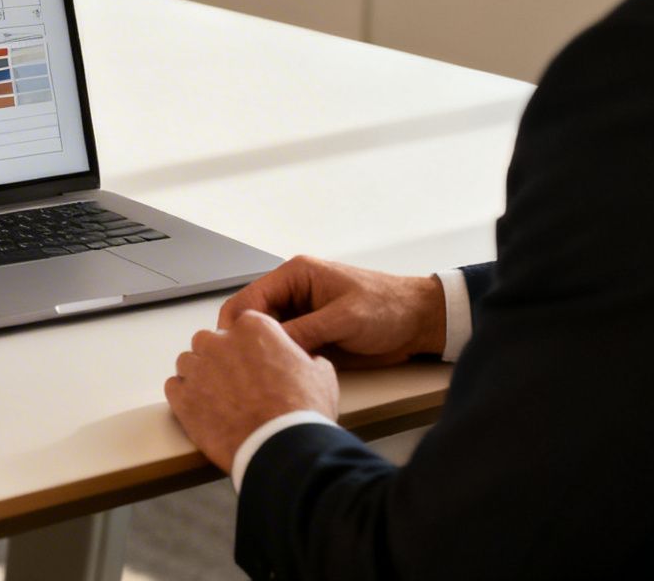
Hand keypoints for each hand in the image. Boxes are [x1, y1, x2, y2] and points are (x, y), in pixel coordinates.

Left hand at [165, 312, 337, 470]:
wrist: (281, 447)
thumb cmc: (301, 411)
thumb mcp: (320, 374)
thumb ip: (304, 357)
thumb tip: (305, 361)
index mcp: (254, 327)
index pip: (243, 325)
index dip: (249, 346)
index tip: (254, 361)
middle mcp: (220, 341)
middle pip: (210, 341)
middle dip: (221, 357)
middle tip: (237, 382)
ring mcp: (198, 368)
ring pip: (188, 361)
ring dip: (200, 375)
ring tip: (218, 398)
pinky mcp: (182, 397)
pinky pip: (174, 386)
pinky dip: (185, 396)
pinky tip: (202, 409)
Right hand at [218, 256, 445, 367]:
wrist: (419, 323)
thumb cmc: (388, 307)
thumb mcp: (344, 317)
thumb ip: (306, 330)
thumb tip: (271, 347)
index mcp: (296, 275)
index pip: (250, 297)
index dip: (237, 324)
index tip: (233, 351)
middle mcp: (293, 295)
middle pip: (253, 319)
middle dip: (247, 342)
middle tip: (243, 370)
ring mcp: (301, 317)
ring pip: (266, 338)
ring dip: (264, 355)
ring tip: (259, 377)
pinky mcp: (311, 337)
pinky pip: (285, 351)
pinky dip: (281, 363)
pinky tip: (280, 378)